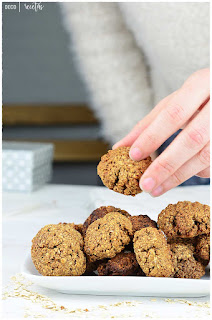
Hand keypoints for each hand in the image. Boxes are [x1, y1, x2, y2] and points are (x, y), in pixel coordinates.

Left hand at [113, 68, 209, 196]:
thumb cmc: (196, 99)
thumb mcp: (173, 102)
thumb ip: (148, 124)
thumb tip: (120, 147)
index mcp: (201, 84)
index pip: (174, 113)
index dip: (153, 135)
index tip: (134, 155)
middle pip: (192, 139)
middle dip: (165, 165)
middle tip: (144, 184)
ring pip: (204, 156)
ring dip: (177, 177)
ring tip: (155, 189)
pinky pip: (211, 165)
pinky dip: (193, 173)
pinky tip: (177, 177)